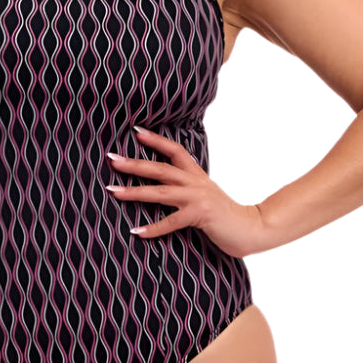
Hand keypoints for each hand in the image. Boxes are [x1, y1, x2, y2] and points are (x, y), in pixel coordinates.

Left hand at [105, 125, 267, 258]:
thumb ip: (186, 188)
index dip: (155, 140)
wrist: (252, 228)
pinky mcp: (201, 216)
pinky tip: (136, 231)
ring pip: (161, 192)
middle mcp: (195, 183)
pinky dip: (153, 228)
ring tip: (113, 191)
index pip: (174, 150)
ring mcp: (198, 198)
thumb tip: (163, 186)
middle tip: (111, 159)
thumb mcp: (204, 194)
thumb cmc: (224, 214)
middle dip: (134, 164)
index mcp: (196, 175)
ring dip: (134, 192)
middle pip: (160, 169)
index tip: (135, 131)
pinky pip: (172, 222)